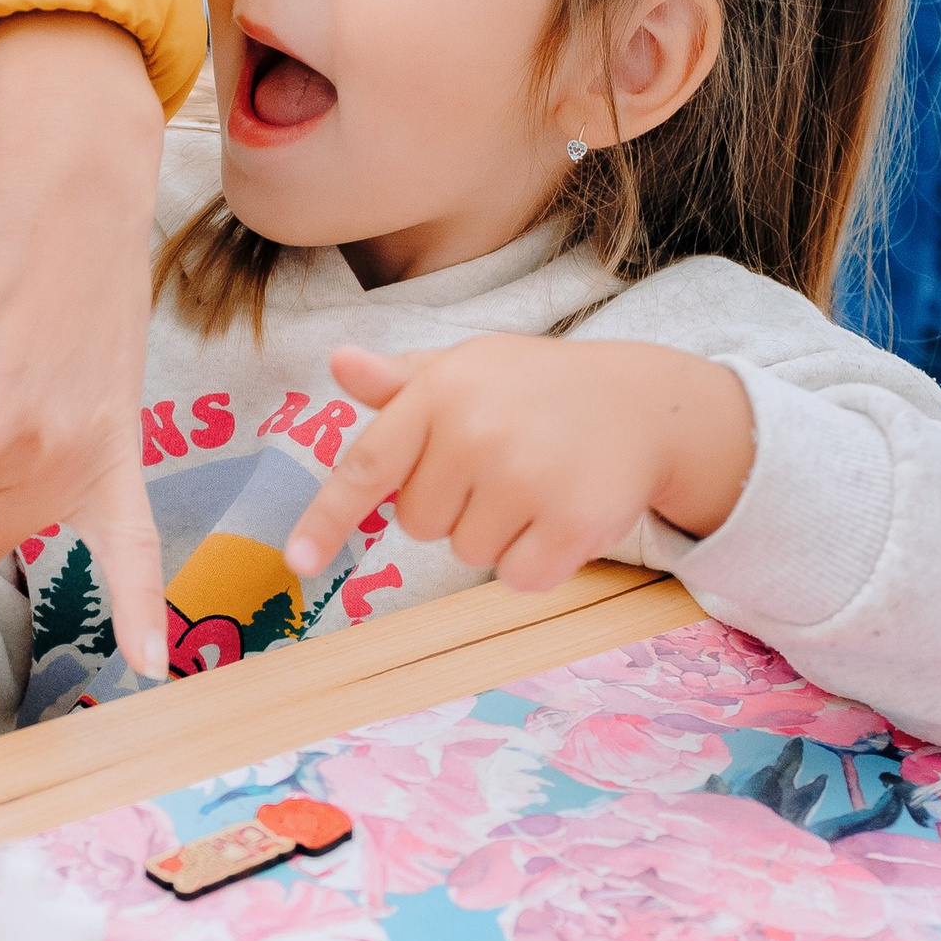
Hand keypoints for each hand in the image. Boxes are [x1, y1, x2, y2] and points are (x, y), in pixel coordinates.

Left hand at [284, 338, 752, 594]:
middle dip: (451, 506)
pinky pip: (517, 578)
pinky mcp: (572, 523)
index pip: (368, 465)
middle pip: (418, 523)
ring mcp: (526, 478)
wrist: (644, 402)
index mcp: (441, 391)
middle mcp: (477, 432)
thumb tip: (339, 363)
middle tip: (500, 464)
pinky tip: (560, 515)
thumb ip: (401, 380)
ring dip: (495, 532)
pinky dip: (536, 561)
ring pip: (466, 553)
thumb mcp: (468, 368)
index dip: (327, 519)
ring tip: (535, 482)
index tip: (296, 562)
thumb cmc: (536, 388)